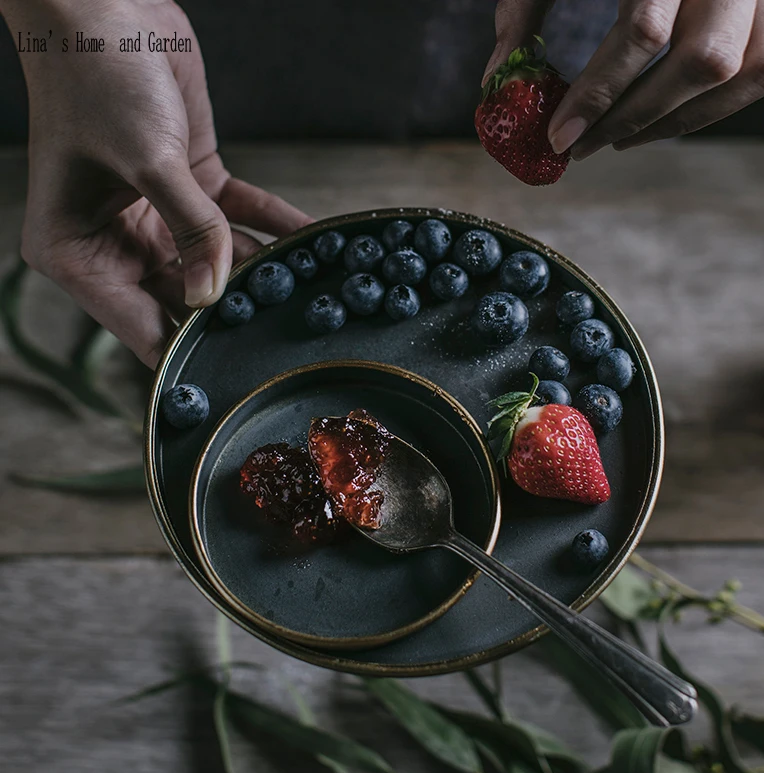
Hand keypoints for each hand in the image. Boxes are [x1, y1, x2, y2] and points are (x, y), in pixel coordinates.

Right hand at [6, 0, 311, 367]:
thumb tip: (213, 295)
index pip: (138, 326)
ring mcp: (158, 218)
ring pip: (220, 263)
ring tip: (316, 296)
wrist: (106, 2)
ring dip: (266, 273)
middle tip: (291, 335)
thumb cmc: (97, 76)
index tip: (234, 378)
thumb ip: (191, 229)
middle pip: (184, 301)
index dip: (186, 354)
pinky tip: (317, 244)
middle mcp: (116, 243)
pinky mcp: (193, 189)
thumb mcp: (146, 160)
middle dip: (237, 315)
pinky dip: (277, 228)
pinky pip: (242, 219)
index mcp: (79, 254)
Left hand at [485, 0, 763, 161]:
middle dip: (638, 118)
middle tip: (591, 144)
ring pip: (761, 63)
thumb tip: (497, 80)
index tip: (560, 138)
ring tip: (638, 136)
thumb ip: (527, 5)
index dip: (597, 96)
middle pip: (705, 61)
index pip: (641, 32)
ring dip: (695, 118)